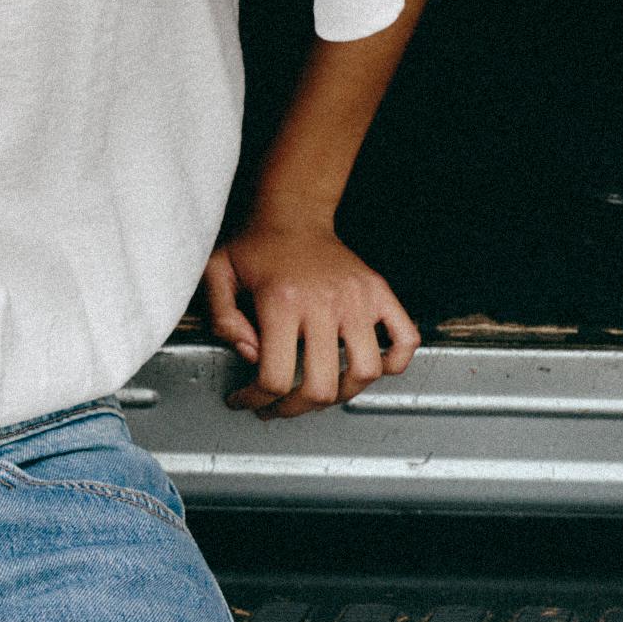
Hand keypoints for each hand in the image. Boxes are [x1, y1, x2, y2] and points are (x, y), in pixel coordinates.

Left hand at [202, 217, 418, 416]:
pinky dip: (394, 362)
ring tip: (318, 391)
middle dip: (294, 409)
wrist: (292, 212)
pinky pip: (405, 340)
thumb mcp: (217, 275)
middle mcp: (324, 301)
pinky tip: (365, 366)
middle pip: (321, 386)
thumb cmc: (254, 247)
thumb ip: (223, 320)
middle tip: (278, 406)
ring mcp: (358, 298)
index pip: (275, 376)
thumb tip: (251, 356)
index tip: (247, 401)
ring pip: (365, 372)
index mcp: (282, 301)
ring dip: (341, 394)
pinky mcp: (380, 293)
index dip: (257, 400)